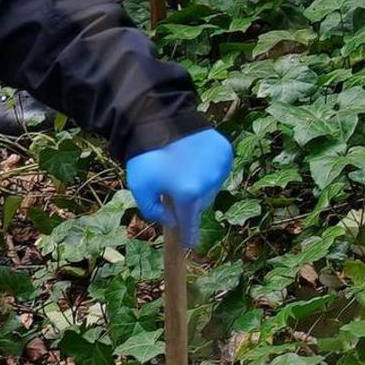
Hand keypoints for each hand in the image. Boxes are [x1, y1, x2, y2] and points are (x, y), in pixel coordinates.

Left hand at [122, 128, 234, 246]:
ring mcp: (220, 167)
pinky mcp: (224, 152)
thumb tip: (172, 220)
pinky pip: (218, 169)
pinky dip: (209, 168)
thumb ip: (154, 211)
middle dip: (189, 200)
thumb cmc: (147, 157)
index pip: (190, 222)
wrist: (158, 119)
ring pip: (211, 187)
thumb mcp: (140, 188)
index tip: (189, 244)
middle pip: (201, 203)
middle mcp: (209, 183)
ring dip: (200, 184)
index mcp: (188, 194)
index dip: (189, 235)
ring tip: (183, 168)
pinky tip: (194, 158)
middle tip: (174, 187)